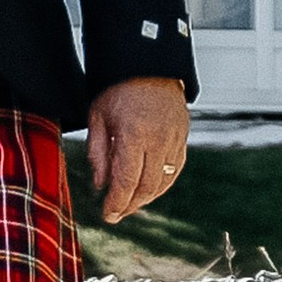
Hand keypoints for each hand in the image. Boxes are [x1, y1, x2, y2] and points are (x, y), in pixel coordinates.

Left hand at [85, 75, 188, 223]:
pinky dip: (162, 184)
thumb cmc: (119, 89)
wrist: (150, 65)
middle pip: (147, 186)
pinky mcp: (183, 138)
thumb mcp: (98, 116)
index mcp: (134, 134)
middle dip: (130, 205)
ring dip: (146, 198)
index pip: (126, 180)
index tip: (108, 216)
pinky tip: (148, 190)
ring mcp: (174, 140)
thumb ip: (98, 152)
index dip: (117, 202)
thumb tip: (101, 185)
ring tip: (129, 205)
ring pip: (163, 182)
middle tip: (116, 215)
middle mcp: (158, 140)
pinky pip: (175, 170)